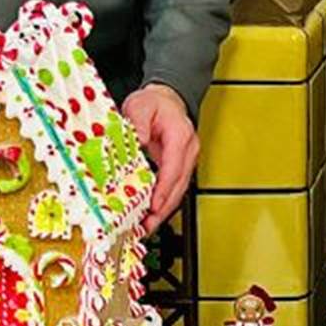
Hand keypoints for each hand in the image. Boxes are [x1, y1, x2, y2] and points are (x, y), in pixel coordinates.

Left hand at [122, 84, 197, 231]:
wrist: (167, 99)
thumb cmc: (155, 103)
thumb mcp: (141, 106)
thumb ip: (138, 123)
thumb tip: (138, 141)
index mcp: (180, 137)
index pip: (174, 168)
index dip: (164, 190)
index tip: (153, 206)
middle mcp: (188, 151)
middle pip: (179, 186)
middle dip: (163, 209)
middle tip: (146, 226)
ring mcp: (186, 160)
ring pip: (178, 190)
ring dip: (163, 210)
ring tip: (146, 227)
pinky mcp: (180, 167)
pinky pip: (174, 188)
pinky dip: (163, 203)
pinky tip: (150, 214)